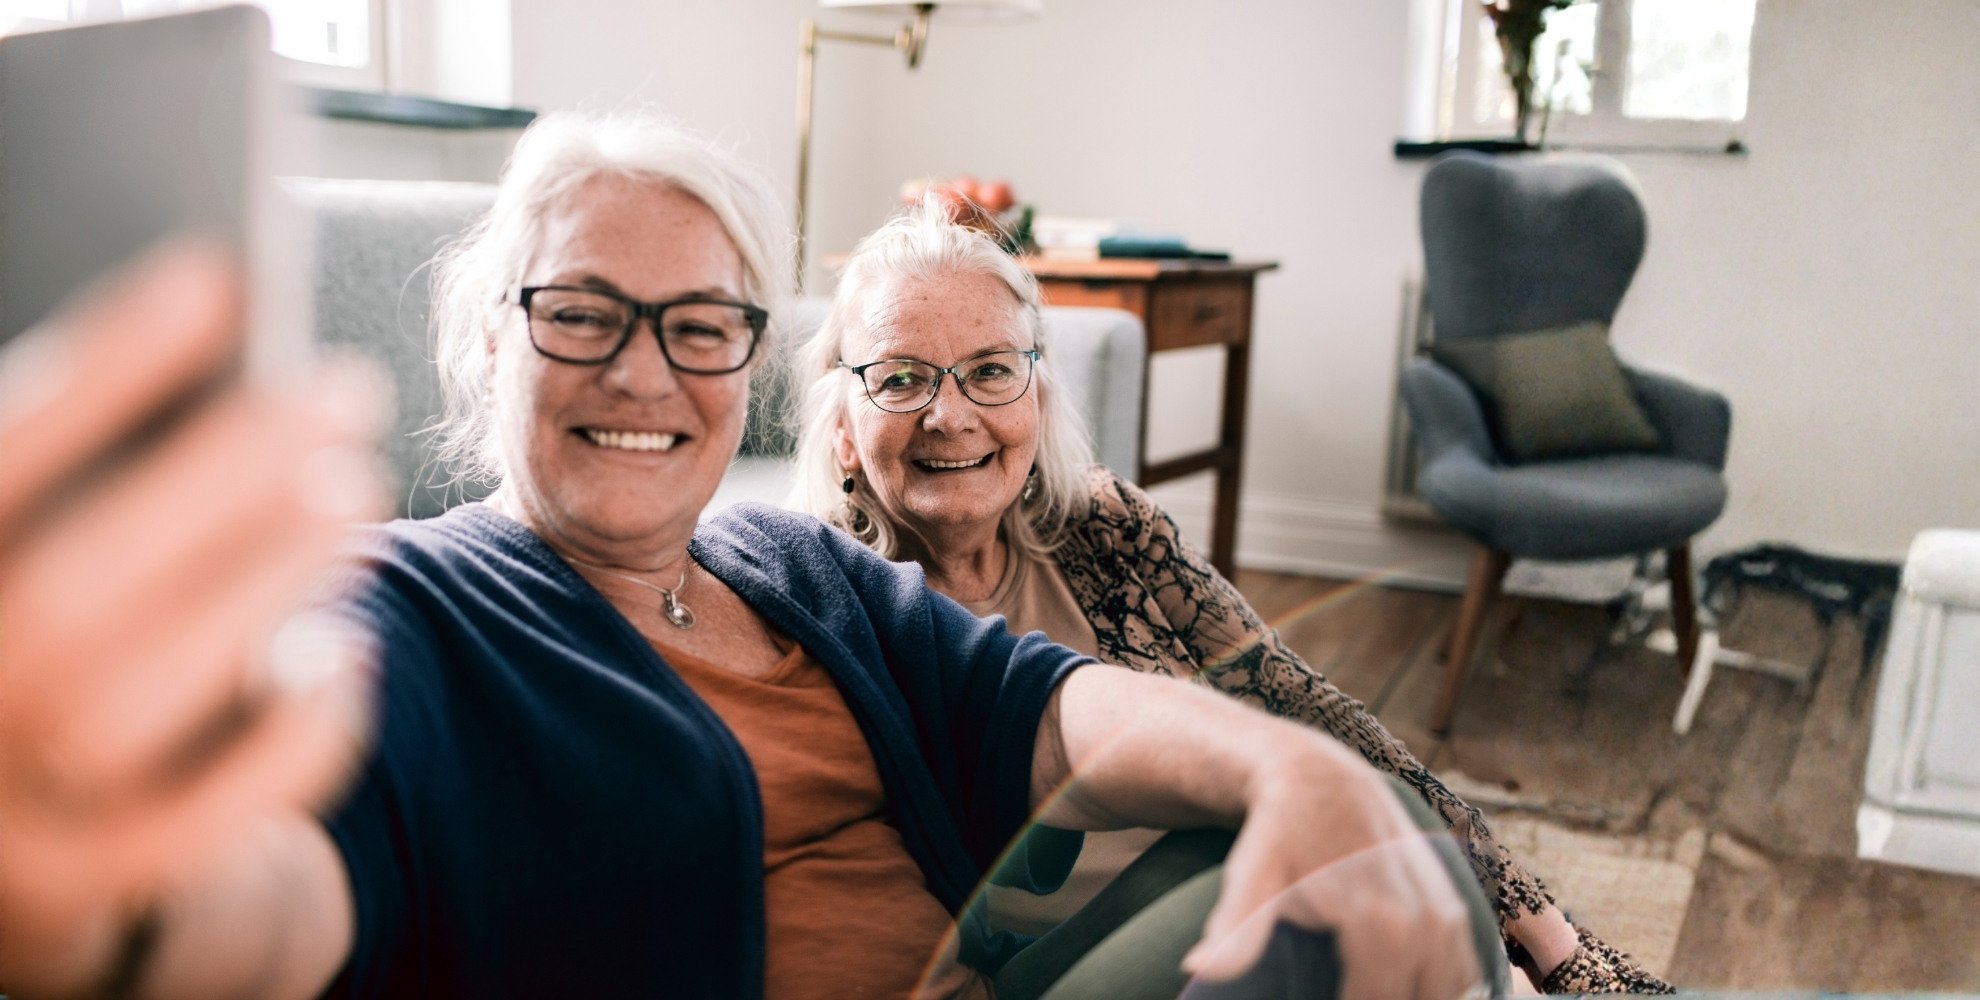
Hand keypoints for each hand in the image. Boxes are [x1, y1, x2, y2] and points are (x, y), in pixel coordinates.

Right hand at [0, 244, 387, 990]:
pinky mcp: (88, 882)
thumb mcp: (33, 522)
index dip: (103, 365)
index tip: (214, 274)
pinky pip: (200, 821)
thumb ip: (85, 453)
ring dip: (260, 586)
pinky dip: (287, 735)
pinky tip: (346, 651)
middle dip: (217, 478)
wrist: (0, 819)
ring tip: (351, 488)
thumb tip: (218, 312)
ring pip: (131, 704)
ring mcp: (5, 808)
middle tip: (339, 388)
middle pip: (72, 591)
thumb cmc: (29, 614)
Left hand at [1180, 756, 1484, 999]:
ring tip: (1366, 989)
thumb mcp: (1253, 872)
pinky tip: (1406, 988)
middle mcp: (1426, 924)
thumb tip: (1200, 967)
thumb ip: (1237, 928)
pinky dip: (1443, 988)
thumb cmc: (1280, 830)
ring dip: (1415, 996)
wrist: (1319, 775)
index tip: (1307, 998)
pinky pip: (1464, 971)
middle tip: (1339, 988)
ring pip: (1446, 992)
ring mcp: (1448, 915)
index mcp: (1382, 927)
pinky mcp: (1455, 905)